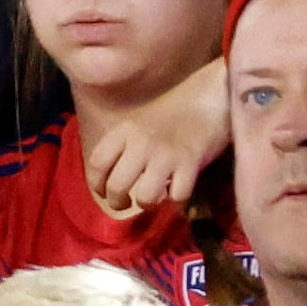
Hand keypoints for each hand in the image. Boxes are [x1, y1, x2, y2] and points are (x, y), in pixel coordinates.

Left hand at [84, 60, 228, 214]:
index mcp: (124, 132)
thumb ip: (121, 147)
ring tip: (151, 198)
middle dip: (117, 202)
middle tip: (125, 203)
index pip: (97, 163)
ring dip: (146, 204)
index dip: (96, 184)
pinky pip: (177, 196)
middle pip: (116, 186)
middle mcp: (141, 144)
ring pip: (145, 197)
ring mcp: (166, 154)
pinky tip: (175, 190)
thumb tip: (107, 179)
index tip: (103, 191)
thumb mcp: (137, 124)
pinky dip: (175, 200)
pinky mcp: (191, 164)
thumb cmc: (171, 116)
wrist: (209, 101)